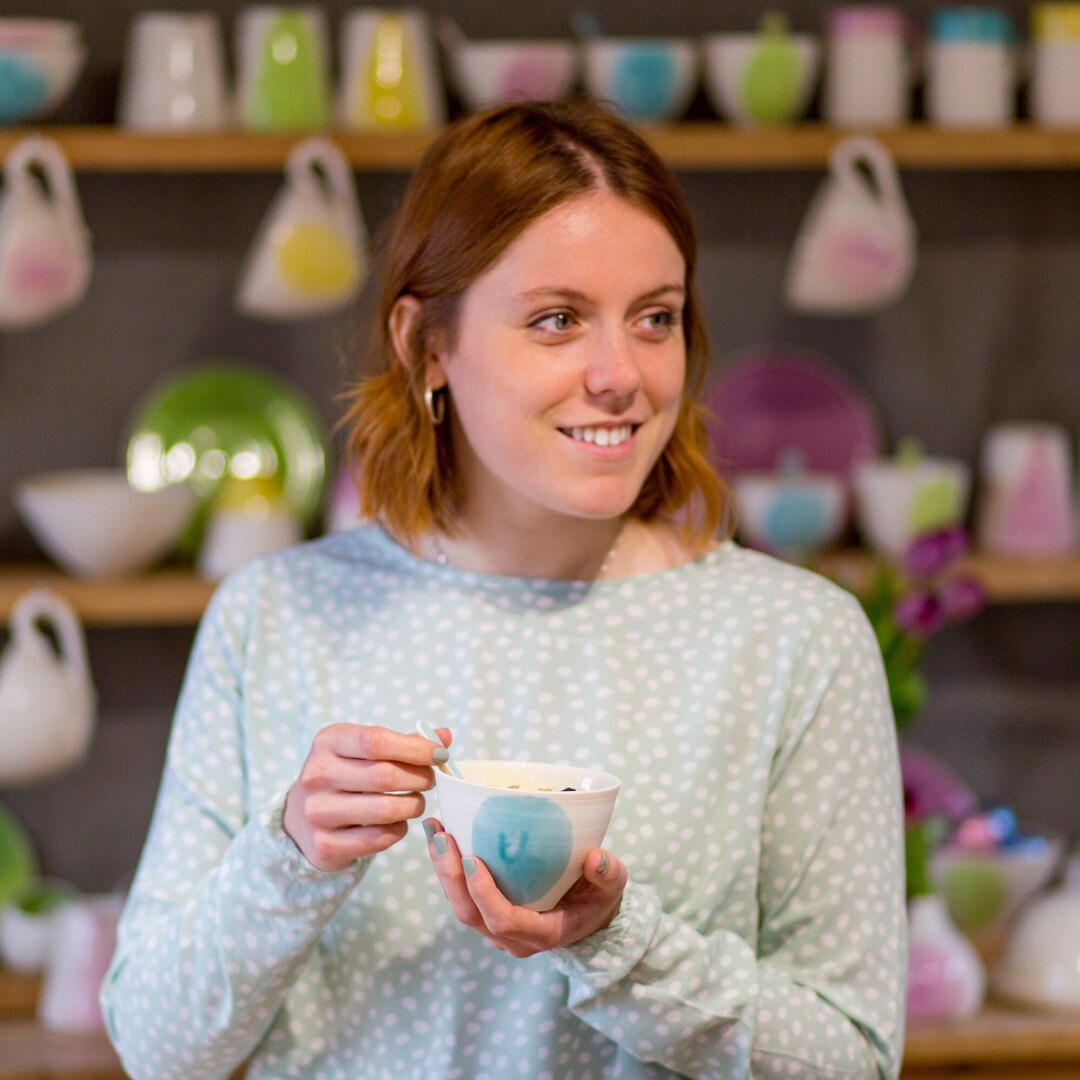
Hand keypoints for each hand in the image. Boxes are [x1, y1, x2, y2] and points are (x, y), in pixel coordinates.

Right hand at [283, 724, 450, 870]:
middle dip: (420, 778)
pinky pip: (379, 838)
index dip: (415, 748)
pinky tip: (398, 821)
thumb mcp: (366, 749)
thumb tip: (445, 736)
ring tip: (416, 801)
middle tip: (430, 780)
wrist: (303, 817)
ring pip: (385, 810)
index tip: (440, 754)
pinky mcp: (325, 845)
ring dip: (413, 805)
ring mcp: (317, 812)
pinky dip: (399, 829)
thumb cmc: (347, 774)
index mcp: (328, 741)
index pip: (376, 741)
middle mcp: (317, 774)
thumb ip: (405, 742)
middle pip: (385, 776)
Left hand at [423, 819, 626, 957]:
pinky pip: (460, 897)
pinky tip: (440, 836)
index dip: (484, 893)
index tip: (472, 858)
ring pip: (460, 907)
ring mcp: (497, 930)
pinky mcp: (487, 916)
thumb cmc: (599, 898)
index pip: (505, 920)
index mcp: (543, 933)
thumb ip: (608, 873)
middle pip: (471, 915)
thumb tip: (595, 857)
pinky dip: (447, 869)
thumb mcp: (613, 886)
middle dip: (451, 876)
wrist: (589, 916)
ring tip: (434, 829)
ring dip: (442, 870)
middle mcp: (513, 938)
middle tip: (442, 835)